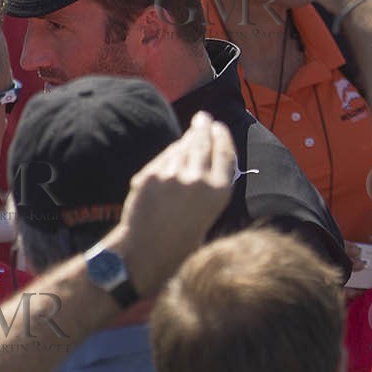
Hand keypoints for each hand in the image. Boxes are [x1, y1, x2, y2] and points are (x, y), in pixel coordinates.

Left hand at [116, 112, 235, 288]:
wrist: (146, 252)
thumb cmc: (183, 239)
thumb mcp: (211, 212)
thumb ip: (213, 184)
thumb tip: (209, 155)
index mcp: (219, 191)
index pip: (225, 152)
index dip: (222, 136)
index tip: (220, 127)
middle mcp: (198, 180)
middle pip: (204, 142)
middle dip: (205, 127)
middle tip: (204, 118)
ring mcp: (172, 176)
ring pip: (183, 146)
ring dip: (188, 136)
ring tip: (192, 129)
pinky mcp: (151, 175)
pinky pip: (164, 157)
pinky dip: (171, 151)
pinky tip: (175, 149)